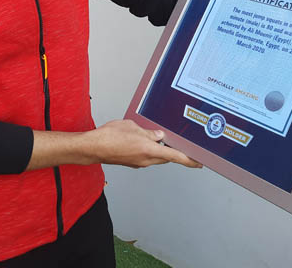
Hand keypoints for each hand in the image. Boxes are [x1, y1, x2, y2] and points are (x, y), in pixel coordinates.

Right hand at [87, 119, 202, 168]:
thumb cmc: (110, 136)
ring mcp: (138, 163)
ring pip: (156, 157)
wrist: (92, 147)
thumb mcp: (134, 127)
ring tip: (162, 139)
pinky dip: (150, 150)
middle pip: (167, 157)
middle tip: (182, 146)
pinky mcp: (131, 163)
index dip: (189, 160)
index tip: (199, 163)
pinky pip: (146, 157)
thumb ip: (149, 132)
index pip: (175, 156)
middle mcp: (145, 160)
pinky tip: (146, 141)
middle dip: (175, 152)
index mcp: (149, 150)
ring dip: (161, 150)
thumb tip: (159, 136)